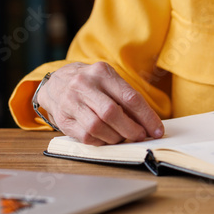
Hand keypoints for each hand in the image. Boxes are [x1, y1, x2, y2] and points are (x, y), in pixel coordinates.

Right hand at [36, 61, 163, 145]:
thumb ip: (125, 97)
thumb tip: (148, 123)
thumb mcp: (108, 80)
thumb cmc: (91, 83)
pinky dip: (101, 141)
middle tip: (141, 136)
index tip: (157, 130)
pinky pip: (86, 136)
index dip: (146, 116)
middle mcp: (84, 85)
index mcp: (101, 72)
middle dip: (131, 129)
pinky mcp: (63, 119)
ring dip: (116, 137)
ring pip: (97, 127)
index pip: (129, 97)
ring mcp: (71, 102)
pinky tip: (106, 138)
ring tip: (123, 137)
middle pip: (112, 113)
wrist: (56, 83)